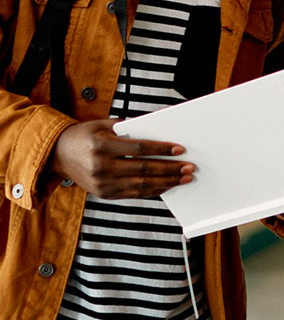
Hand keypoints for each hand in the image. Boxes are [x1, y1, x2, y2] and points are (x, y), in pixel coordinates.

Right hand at [47, 119, 193, 199]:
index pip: (139, 149)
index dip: (162, 149)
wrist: (57, 155)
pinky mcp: (105, 194)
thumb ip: (129, 129)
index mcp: (102, 146)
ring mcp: (103, 183)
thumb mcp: (102, 125)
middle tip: (189, 167)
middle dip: (170, 168)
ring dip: (166, 182)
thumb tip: (158, 131)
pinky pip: (134, 194)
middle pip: (144, 168)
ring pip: (141, 184)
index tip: (180, 149)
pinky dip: (153, 190)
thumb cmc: (82, 136)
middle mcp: (102, 166)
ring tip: (184, 178)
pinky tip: (167, 185)